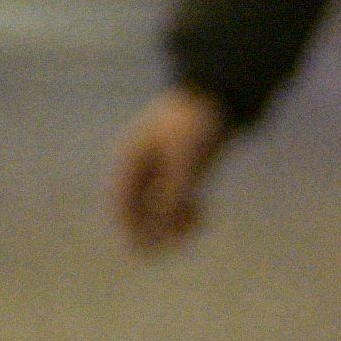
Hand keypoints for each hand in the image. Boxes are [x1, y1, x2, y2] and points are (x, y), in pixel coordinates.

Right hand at [110, 86, 232, 252]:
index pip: (120, 203)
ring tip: (196, 222)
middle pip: (136, 213)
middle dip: (154, 230)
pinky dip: (184, 216)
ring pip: (156, 214)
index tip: (149, 243)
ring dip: (171, 226)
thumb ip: (174, 185)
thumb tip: (164, 216)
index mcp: (130, 160)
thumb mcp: (186, 154)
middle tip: (177, 239)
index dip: (129, 228)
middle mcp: (141, 171)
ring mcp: (161, 174)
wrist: (220, 96)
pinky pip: (175, 207)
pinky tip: (202, 212)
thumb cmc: (196, 120)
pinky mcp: (181, 177)